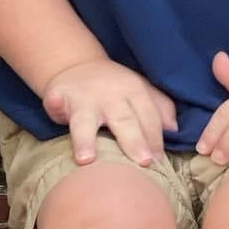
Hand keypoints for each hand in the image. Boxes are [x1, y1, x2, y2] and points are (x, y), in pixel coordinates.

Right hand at [42, 58, 177, 166]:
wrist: (78, 66)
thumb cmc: (114, 87)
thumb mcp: (140, 90)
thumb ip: (159, 107)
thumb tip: (174, 129)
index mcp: (134, 92)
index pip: (149, 118)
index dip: (155, 139)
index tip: (159, 162)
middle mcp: (110, 95)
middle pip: (124, 120)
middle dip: (134, 141)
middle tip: (143, 162)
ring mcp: (84, 97)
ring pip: (86, 120)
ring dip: (86, 138)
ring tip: (86, 160)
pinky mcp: (59, 95)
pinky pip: (54, 100)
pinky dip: (53, 103)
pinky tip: (53, 105)